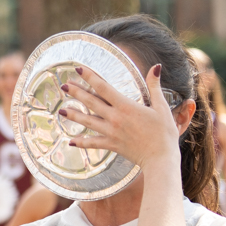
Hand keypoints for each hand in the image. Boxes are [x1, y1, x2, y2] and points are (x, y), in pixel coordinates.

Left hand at [54, 63, 181, 168]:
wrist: (160, 158)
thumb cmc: (164, 133)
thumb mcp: (162, 106)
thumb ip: (154, 86)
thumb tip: (155, 66)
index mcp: (126, 106)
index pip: (103, 88)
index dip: (90, 77)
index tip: (78, 69)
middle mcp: (115, 118)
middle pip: (91, 102)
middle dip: (77, 93)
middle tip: (64, 86)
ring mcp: (111, 132)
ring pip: (88, 122)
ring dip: (73, 115)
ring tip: (60, 110)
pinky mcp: (112, 145)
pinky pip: (93, 143)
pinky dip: (82, 143)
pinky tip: (71, 141)